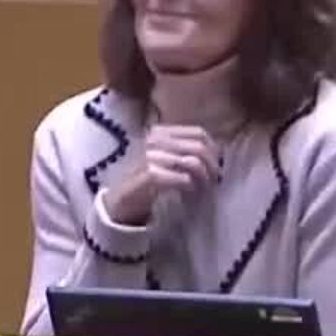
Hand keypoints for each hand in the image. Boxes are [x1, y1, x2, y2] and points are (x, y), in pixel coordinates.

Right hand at [101, 124, 220, 225]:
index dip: (213, 149)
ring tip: (204, 188)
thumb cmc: (143, 180)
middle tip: (214, 180)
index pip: (198, 133)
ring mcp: (150, 157)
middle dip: (211, 165)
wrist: (118, 202)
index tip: (215, 165)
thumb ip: (182, 150)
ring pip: (193, 162)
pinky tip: (189, 193)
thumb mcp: (162, 158)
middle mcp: (154, 141)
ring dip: (203, 178)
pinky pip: (182, 178)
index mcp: (159, 132)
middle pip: (198, 147)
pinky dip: (190, 187)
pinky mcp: (149, 175)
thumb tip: (216, 150)